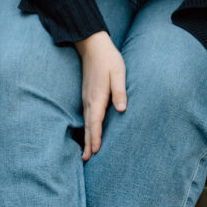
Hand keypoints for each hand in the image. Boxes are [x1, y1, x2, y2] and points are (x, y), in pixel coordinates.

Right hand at [74, 31, 126, 159]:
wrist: (92, 45)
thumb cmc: (109, 59)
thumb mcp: (118, 73)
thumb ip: (120, 91)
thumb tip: (122, 109)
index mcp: (97, 96)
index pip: (96, 121)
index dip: (96, 137)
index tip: (95, 152)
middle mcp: (89, 100)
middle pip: (88, 126)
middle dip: (88, 143)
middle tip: (86, 160)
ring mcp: (86, 98)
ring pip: (86, 122)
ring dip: (86, 137)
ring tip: (85, 153)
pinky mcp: (87, 95)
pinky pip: (86, 116)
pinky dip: (86, 128)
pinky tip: (88, 133)